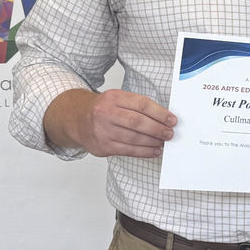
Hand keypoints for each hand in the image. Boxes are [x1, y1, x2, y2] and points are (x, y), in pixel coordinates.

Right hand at [44, 88, 175, 157]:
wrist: (77, 119)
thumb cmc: (103, 109)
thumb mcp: (118, 99)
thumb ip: (138, 106)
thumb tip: (164, 118)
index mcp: (113, 98)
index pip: (141, 105)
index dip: (160, 113)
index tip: (172, 120)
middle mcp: (105, 113)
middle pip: (137, 122)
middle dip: (157, 129)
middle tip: (169, 133)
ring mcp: (102, 131)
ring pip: (133, 138)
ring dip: (152, 142)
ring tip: (163, 142)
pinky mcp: (102, 147)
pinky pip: (127, 150)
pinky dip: (144, 151)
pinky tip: (153, 150)